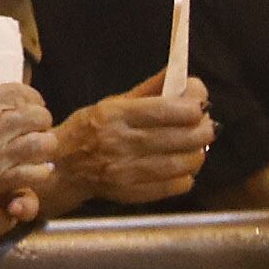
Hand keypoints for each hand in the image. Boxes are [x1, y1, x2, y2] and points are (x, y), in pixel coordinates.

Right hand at [0, 82, 55, 205]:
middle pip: (40, 117)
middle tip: (33, 128)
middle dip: (40, 121)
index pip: (23, 92)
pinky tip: (31, 168)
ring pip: (45, 144)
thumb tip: (5, 102)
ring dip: (43, 145)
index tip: (30, 105)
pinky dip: (39, 170)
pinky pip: (37, 172)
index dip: (32, 98)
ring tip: (35, 148)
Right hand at [54, 72, 213, 206]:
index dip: (194, 105)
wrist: (62, 168)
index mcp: (116, 115)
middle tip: (206, 125)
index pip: (168, 109)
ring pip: (184, 163)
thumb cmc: (87, 130)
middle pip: (183, 137)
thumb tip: (183, 76)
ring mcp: (129, 171)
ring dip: (198, 153)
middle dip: (204, 129)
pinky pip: (176, 185)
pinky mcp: (134, 193)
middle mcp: (122, 142)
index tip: (200, 103)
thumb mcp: (111, 104)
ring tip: (195, 146)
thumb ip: (148, 91)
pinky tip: (180, 167)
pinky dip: (186, 176)